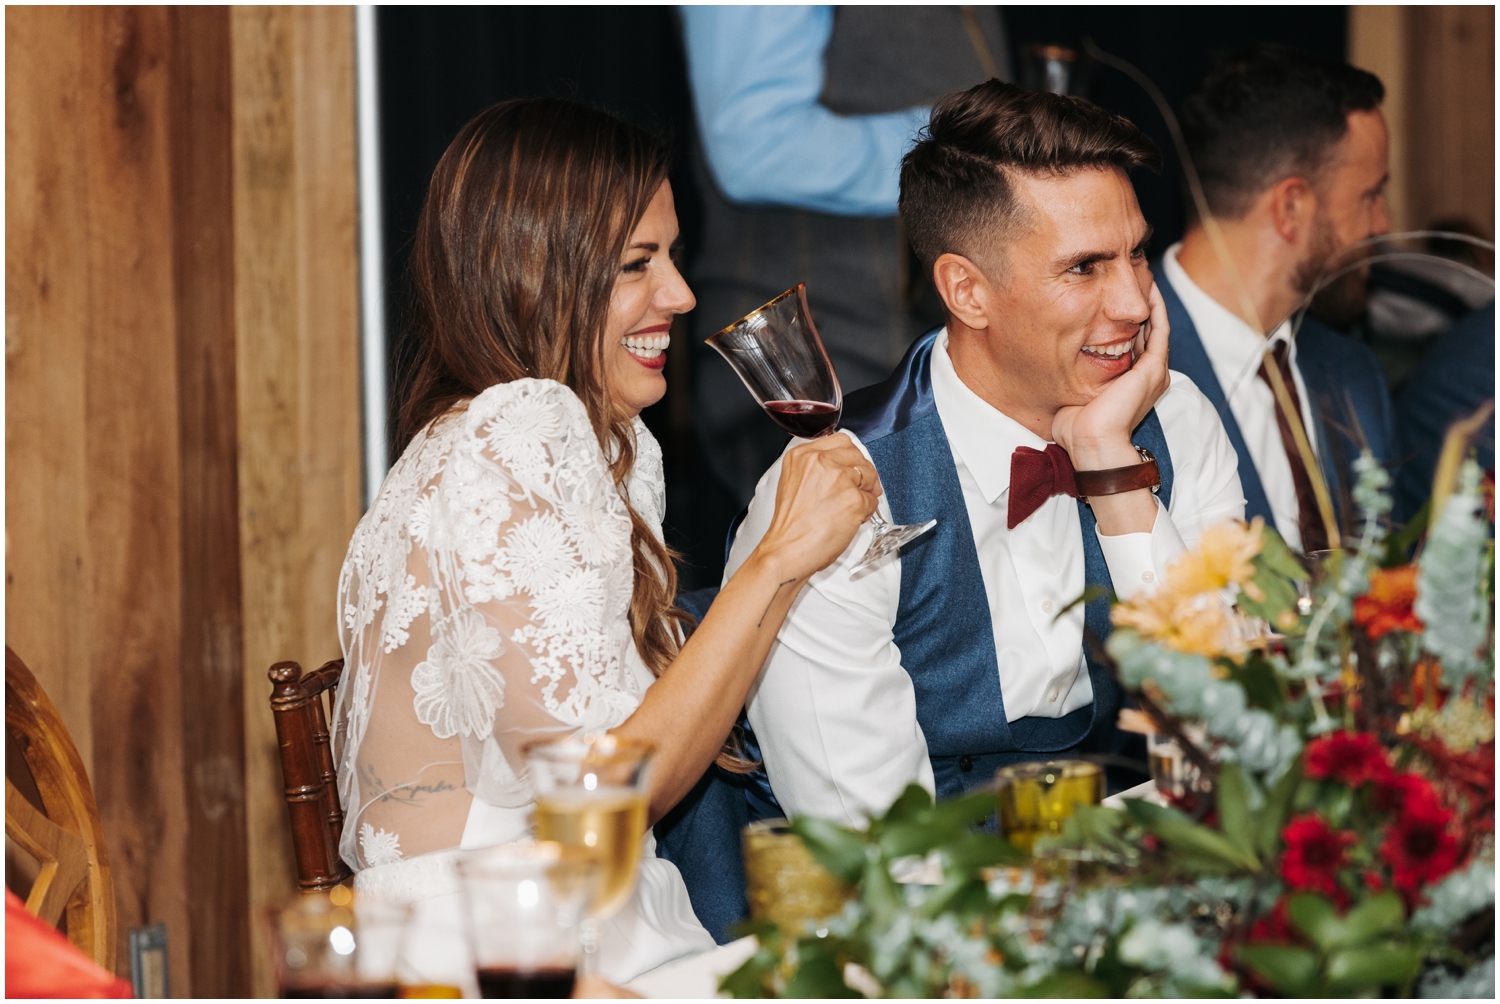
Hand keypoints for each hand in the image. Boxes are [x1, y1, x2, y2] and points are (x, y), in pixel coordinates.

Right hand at [756, 433, 881, 579]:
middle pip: (857, 455)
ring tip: (854, 506)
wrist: (787, 550)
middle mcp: (820, 462)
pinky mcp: (854, 499)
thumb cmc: (789, 526)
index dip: (850, 456)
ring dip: (866, 491)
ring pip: (868, 476)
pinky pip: (872, 500)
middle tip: (863, 487)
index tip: (853, 467)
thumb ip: (815, 470)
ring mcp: (839, 479)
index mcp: (802, 456)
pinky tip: (852, 519)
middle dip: (863, 471)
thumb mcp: (793, 483)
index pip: (840, 441)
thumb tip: (843, 468)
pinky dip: (867, 511)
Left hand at [1051, 281, 1171, 470]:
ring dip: (1150, 301)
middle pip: (1147, 330)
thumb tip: (1050, 359)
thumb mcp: (1073, 391)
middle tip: (1133, 277)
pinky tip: (1150, 288)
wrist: (1091, 443)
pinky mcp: (1153, 368)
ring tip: (1143, 275)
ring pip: (1156, 326)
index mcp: (1133, 382)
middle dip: (1139, 304)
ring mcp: (1153, 371)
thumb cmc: (1076, 427)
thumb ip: (1070, 374)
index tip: (1112, 297)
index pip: (1134, 341)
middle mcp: (1148, 375)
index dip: (1127, 319)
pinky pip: (1160, 329)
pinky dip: (1157, 308)